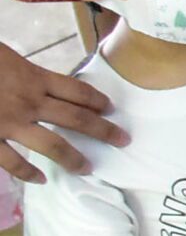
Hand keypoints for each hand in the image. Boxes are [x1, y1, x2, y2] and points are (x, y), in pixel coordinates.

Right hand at [0, 44, 124, 182]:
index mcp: (31, 76)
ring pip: (52, 144)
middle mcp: (28, 101)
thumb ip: (16, 68)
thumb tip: (24, 73)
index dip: (96, 100)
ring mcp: (10, 122)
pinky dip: (27, 172)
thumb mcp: (1, 55)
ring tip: (88, 168)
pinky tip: (40, 180)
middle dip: (103, 130)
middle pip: (76, 118)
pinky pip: (12, 161)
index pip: (75, 90)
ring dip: (73, 157)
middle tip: (123, 140)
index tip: (111, 108)